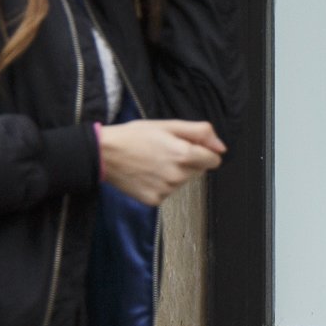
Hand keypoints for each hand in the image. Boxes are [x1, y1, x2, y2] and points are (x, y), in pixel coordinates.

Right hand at [98, 118, 223, 205]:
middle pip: (198, 171)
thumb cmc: (133, 136)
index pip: (213, 161)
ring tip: (152, 161)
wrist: (104, 154)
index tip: (189, 147)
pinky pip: (168, 191)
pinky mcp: (155, 200)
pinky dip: (161, 184)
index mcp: (184, 154)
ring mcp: (167, 190)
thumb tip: (221, 147)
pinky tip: (147, 173)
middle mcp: (178, 175)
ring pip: (182, 181)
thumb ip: (200, 132)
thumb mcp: (168, 125)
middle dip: (187, 161)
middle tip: (164, 151)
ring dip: (174, 172)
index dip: (203, 152)